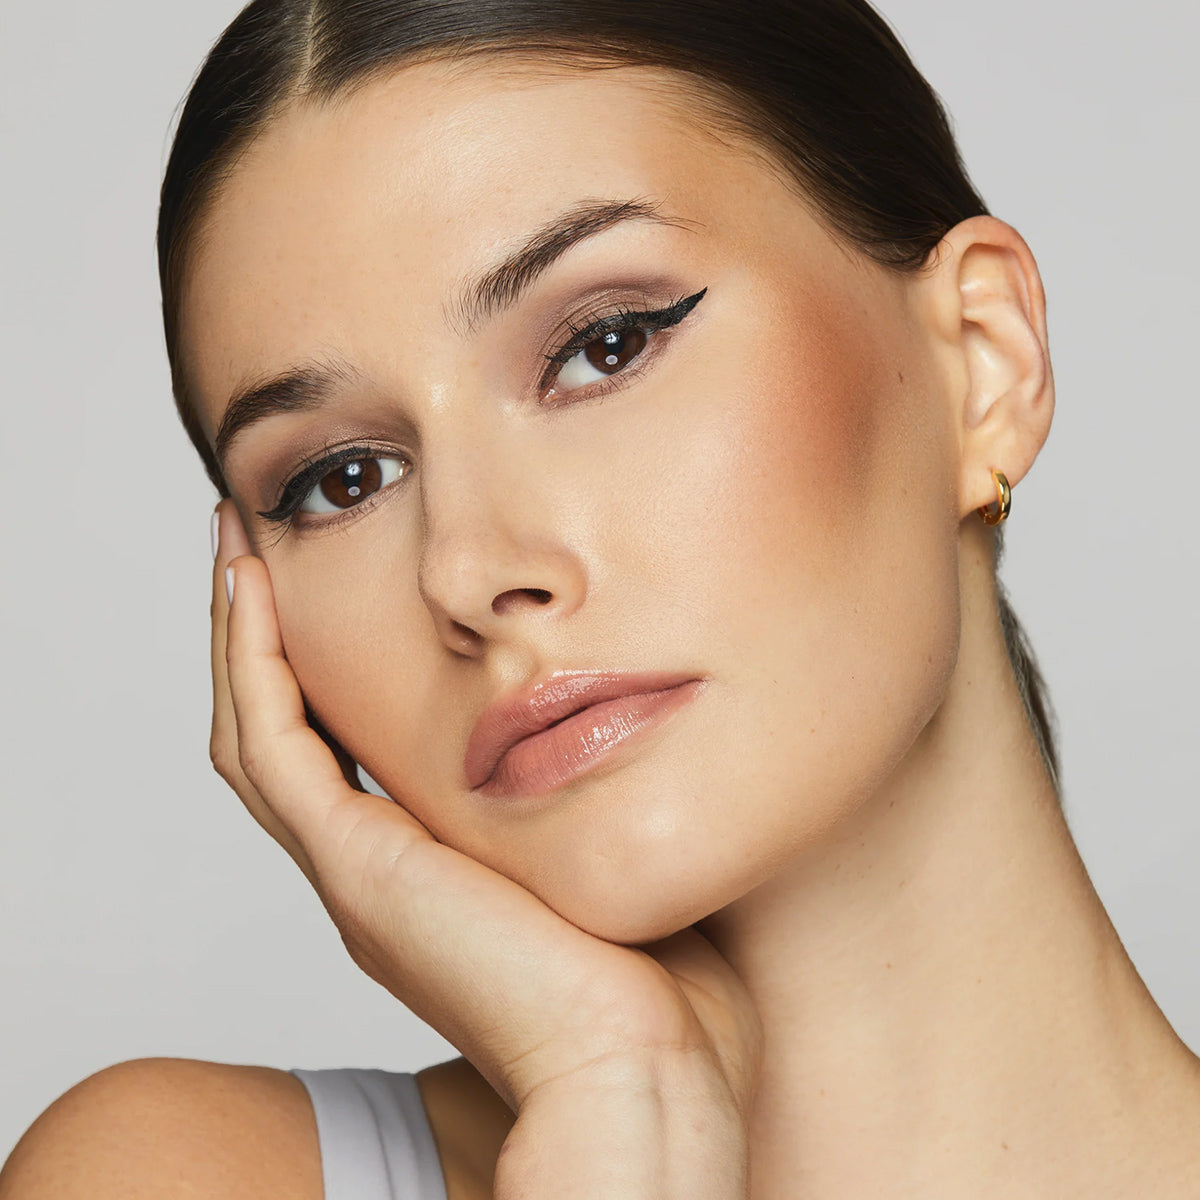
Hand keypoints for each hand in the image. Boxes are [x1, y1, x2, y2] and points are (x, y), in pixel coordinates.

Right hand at [210, 501, 763, 1132]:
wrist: (643, 1070)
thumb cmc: (654, 986)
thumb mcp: (612, 858)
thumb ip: (597, 798)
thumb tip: (636, 727)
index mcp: (424, 879)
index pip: (344, 760)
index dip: (322, 678)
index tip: (326, 595)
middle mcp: (373, 875)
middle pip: (284, 739)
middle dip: (263, 645)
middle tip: (252, 556)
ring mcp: (355, 872)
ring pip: (258, 735)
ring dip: (241, 642)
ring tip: (236, 553)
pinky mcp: (358, 866)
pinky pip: (273, 747)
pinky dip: (252, 666)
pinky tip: (252, 593)